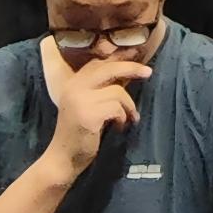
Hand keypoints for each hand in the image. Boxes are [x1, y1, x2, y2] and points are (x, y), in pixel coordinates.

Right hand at [42, 55, 149, 179]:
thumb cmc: (80, 133)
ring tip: (129, 118)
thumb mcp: (90, 105)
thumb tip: (129, 72)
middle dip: (131, 68)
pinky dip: (123, 117)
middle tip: (148, 72)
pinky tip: (119, 127)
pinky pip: (116, 108)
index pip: (98, 63)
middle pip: (109, 68)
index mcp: (73, 83)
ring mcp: (80, 100)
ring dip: (129, 106)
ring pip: (117, 92)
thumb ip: (105, 88)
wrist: (64, 158)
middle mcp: (74, 88)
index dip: (118, 57)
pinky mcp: (88, 115)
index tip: (137, 54)